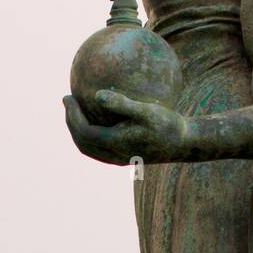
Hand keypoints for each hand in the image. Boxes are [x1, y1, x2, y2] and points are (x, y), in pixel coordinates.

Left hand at [62, 90, 188, 165]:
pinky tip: (100, 116)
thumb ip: (122, 104)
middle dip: (71, 123)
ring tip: (77, 110)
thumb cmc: (168, 124)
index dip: (72, 116)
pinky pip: (101, 147)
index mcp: (115, 144)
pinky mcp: (126, 156)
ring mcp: (120, 158)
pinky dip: (92, 133)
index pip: (84, 132)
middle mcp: (114, 155)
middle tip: (68, 100)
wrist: (184, 145)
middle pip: (83, 143)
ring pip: (90, 148)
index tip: (68, 96)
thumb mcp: (147, 111)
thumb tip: (97, 95)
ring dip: (79, 130)